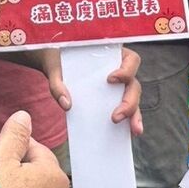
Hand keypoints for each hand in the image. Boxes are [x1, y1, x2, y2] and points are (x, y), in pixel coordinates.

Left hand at [2, 48, 141, 132]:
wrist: (54, 66)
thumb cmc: (58, 62)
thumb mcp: (55, 69)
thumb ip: (57, 84)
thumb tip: (66, 104)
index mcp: (111, 55)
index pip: (130, 60)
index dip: (126, 70)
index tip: (110, 79)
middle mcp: (119, 69)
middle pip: (133, 84)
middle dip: (129, 102)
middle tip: (116, 117)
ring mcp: (118, 86)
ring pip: (133, 99)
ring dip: (135, 115)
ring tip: (134, 130)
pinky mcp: (113, 98)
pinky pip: (125, 109)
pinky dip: (129, 120)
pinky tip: (128, 132)